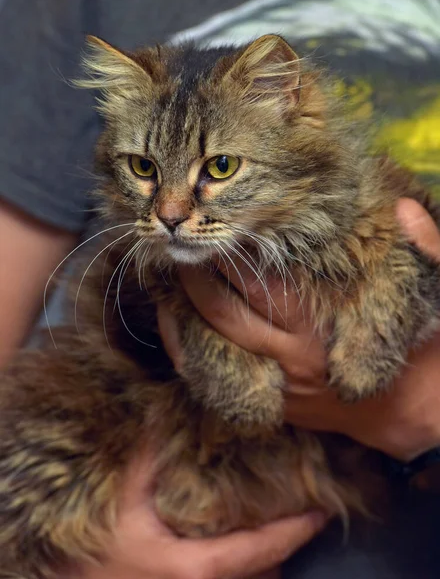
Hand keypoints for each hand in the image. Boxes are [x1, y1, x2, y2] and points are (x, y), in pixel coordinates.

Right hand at [67, 446, 326, 578]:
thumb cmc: (96, 549)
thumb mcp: (123, 497)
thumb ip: (148, 456)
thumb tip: (169, 413)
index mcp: (196, 568)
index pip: (259, 550)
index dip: (295, 532)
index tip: (323, 513)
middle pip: (263, 575)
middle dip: (285, 547)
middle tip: (302, 511)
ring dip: (265, 561)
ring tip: (279, 526)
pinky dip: (244, 569)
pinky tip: (237, 547)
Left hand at [159, 198, 439, 461]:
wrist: (415, 412)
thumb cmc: (420, 349)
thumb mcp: (433, 292)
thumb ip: (427, 248)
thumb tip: (406, 210)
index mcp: (322, 320)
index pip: (262, 278)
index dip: (232, 247)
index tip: (215, 221)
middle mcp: (291, 353)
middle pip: (224, 307)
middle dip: (196, 273)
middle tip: (183, 241)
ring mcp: (277, 382)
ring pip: (212, 340)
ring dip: (183, 306)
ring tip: (169, 272)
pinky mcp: (273, 402)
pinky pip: (216, 375)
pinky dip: (188, 349)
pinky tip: (173, 323)